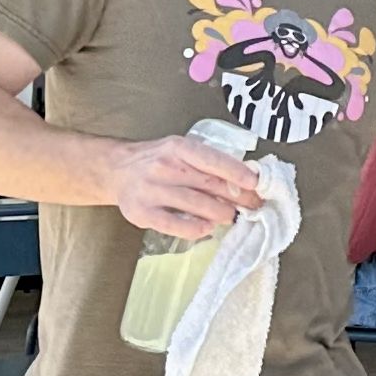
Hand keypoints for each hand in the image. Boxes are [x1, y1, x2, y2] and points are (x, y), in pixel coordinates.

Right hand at [108, 132, 264, 240]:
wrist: (117, 169)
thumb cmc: (158, 160)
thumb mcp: (181, 150)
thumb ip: (207, 163)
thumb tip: (244, 181)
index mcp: (178, 147)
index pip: (214, 160)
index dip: (238, 173)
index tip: (257, 183)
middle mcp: (164, 167)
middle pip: (210, 185)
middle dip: (238, 198)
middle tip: (254, 206)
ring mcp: (151, 191)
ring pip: (197, 206)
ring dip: (221, 214)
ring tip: (231, 216)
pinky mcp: (142, 213)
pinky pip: (177, 225)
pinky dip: (197, 228)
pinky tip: (208, 227)